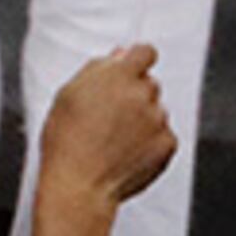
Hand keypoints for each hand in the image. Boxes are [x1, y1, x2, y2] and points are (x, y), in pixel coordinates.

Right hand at [25, 46, 176, 235]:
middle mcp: (143, 95)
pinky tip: (127, 149)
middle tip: (110, 112)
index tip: (131, 68)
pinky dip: (150, 139)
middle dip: (134, 92)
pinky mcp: (168, 144)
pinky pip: (163, 133)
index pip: (145, 52)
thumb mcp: (69, 93)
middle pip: (149, 83)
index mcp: (118, 76)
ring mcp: (158, 120)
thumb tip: (119, 57)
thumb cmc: (66, 139)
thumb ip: (97, 69)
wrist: (80, 183)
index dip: (137, 60)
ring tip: (114, 136)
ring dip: (142, 117)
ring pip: (156, 109)